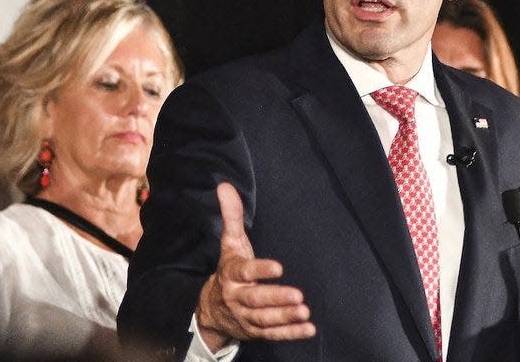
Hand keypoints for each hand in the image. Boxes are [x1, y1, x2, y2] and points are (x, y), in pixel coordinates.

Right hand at [195, 182, 315, 350]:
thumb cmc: (228, 270)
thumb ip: (231, 216)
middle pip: (256, 299)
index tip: (278, 267)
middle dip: (276, 298)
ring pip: (265, 319)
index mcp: (231, 274)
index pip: (244, 272)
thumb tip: (224, 185)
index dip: (260, 270)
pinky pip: (273, 334)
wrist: (211, 310)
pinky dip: (290, 334)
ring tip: (304, 311)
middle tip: (298, 295)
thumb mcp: (229, 244)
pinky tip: (308, 328)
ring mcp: (246, 316)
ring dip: (284, 317)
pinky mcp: (255, 331)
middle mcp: (237, 297)